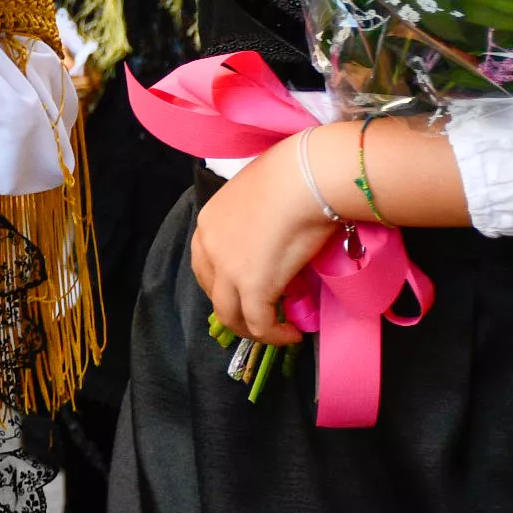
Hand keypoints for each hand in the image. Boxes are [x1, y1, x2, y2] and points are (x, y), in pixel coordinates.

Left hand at [186, 134, 338, 345]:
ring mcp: (227, 269)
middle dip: (235, 309)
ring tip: (277, 331)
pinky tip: (292, 334)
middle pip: (214, 292)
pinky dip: (274, 335)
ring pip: (230, 315)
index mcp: (208, 222)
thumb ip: (255, 223)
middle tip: (262, 315)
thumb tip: (273, 241)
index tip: (248, 291)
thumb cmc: (292, 177)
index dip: (225, 284)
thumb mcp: (258, 198)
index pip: (205, 264)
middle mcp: (209, 246)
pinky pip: (259, 325)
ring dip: (253, 329)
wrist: (307, 178)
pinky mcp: (252, 287)